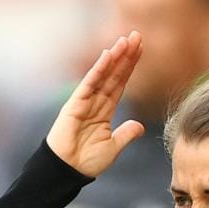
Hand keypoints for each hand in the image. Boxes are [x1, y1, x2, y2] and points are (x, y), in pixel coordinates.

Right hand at [46, 31, 144, 177]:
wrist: (68, 170)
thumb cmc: (87, 162)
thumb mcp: (113, 148)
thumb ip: (126, 134)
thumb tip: (140, 126)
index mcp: (105, 111)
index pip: (120, 84)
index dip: (130, 67)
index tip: (140, 50)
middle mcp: (96, 102)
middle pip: (114, 75)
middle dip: (126, 56)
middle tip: (136, 36)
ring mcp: (85, 101)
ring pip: (104, 75)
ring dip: (115, 57)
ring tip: (126, 41)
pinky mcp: (75, 103)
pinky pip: (90, 83)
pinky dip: (99, 69)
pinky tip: (108, 55)